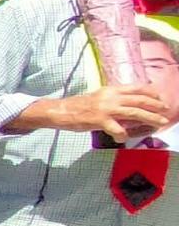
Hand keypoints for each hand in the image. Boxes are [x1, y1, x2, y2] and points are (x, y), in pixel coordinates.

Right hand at [51, 85, 169, 139]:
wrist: (59, 111)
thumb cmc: (77, 106)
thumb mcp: (98, 97)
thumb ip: (113, 99)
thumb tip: (128, 105)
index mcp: (111, 90)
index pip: (136, 87)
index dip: (151, 92)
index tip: (160, 97)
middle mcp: (111, 97)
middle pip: (139, 99)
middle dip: (156, 105)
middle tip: (166, 110)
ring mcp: (106, 109)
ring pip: (134, 112)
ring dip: (150, 118)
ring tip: (161, 122)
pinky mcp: (99, 120)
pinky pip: (117, 129)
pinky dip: (123, 135)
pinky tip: (123, 138)